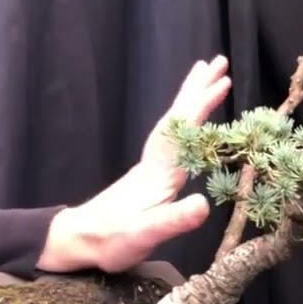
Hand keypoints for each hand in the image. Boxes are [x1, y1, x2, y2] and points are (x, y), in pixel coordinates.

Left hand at [38, 57, 232, 272]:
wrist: (78, 241)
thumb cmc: (112, 241)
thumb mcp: (145, 235)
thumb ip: (174, 220)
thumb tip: (204, 204)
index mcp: (159, 172)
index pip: (183, 130)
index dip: (202, 106)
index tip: (223, 83)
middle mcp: (156, 161)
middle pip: (177, 117)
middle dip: (198, 89)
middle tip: (219, 62)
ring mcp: (152, 165)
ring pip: (174, 123)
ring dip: (191, 98)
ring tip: (207, 76)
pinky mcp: (151, 173)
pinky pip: (174, 135)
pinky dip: (186, 119)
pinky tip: (193, 119)